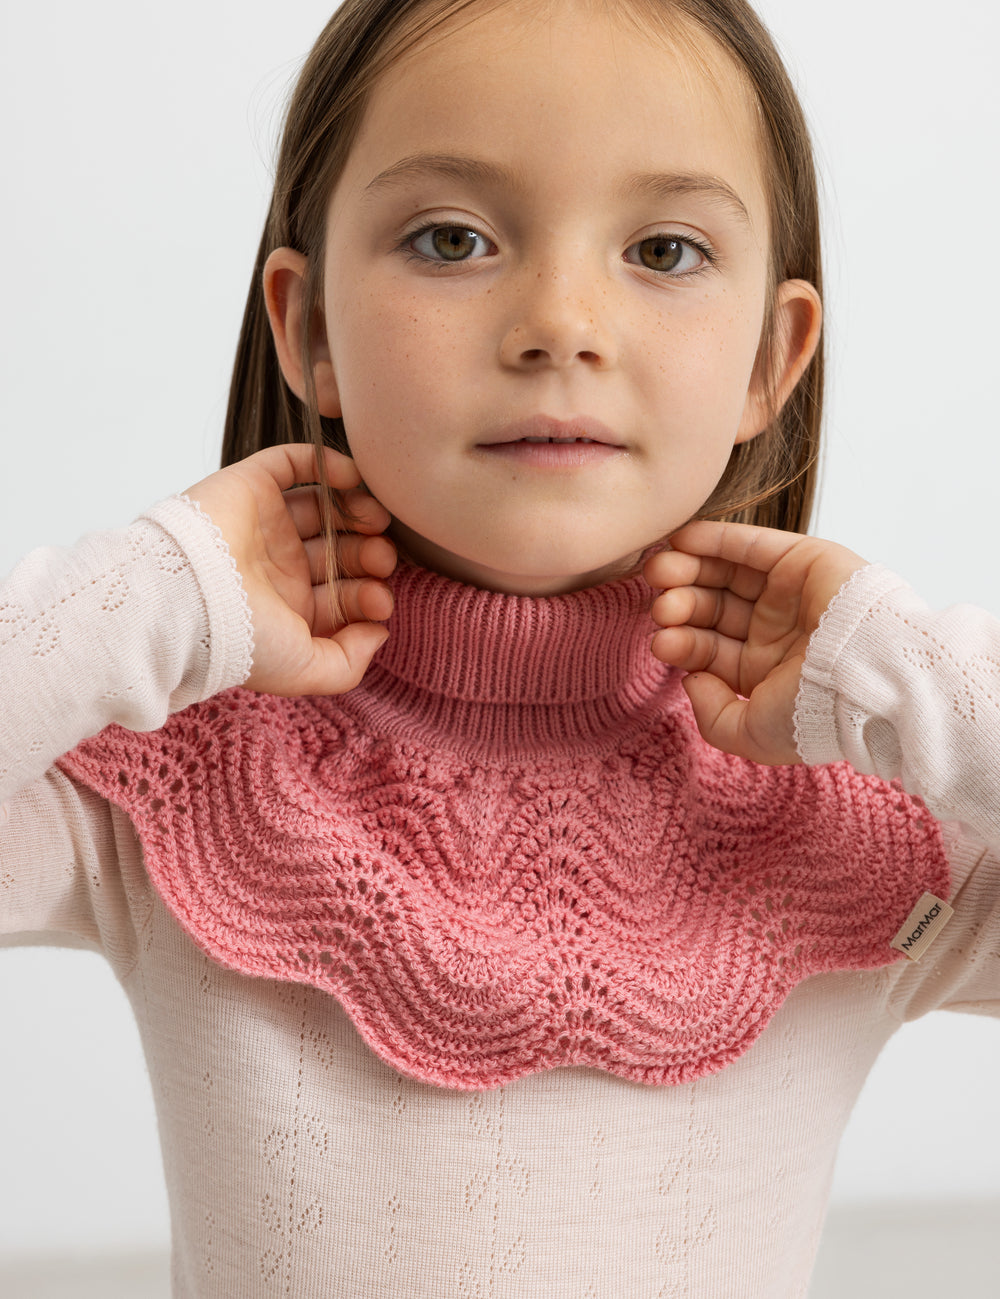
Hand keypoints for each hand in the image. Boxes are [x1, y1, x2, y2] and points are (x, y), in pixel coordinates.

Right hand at [184, 443, 395, 695]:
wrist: (185, 598)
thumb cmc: (240, 639)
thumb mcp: (304, 670)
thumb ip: (349, 663)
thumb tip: (379, 634)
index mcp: (288, 609)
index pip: (342, 595)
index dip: (369, 596)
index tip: (380, 601)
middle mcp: (278, 566)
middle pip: (339, 552)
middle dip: (368, 556)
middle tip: (382, 559)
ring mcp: (265, 525)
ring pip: (324, 510)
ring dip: (356, 511)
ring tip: (377, 520)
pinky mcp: (249, 486)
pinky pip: (293, 464)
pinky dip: (327, 465)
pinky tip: (354, 479)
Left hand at [645, 521, 866, 764]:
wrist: (869, 678)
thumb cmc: (815, 713)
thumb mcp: (752, 735)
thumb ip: (713, 717)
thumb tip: (691, 681)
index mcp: (765, 672)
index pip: (710, 650)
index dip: (681, 643)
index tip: (661, 640)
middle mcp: (774, 631)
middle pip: (713, 610)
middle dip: (680, 605)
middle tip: (661, 605)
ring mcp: (789, 595)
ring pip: (726, 575)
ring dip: (688, 570)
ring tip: (660, 569)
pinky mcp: (803, 560)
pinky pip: (751, 545)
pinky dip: (714, 539)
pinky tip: (682, 540)